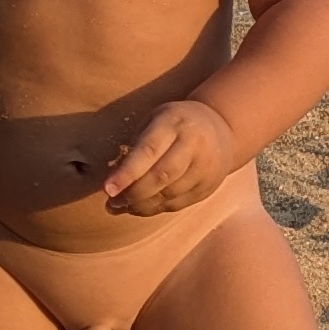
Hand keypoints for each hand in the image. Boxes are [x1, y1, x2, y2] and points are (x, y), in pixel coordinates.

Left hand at [101, 97, 236, 217]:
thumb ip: (136, 146)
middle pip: (161, 177)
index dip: (126, 173)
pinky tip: (140, 207)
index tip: (107, 189)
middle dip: (132, 194)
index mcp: (175, 123)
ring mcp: (205, 167)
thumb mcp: (155, 120)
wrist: (222, 129)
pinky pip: (178, 204)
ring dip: (141, 205)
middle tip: (111, 202)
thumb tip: (113, 181)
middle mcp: (194, 144)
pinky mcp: (208, 186)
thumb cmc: (175, 124)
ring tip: (120, 206)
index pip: (149, 151)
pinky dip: (155, 209)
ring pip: (169, 195)